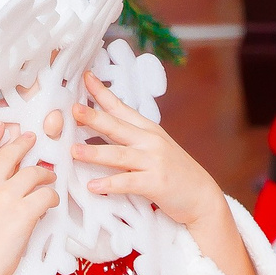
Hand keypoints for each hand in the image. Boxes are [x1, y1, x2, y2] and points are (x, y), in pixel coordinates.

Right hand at [0, 122, 56, 274]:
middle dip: (23, 143)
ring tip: (50, 177)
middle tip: (31, 138)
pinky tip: (52, 201)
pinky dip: (52, 196)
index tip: (2, 126)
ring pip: (33, 172)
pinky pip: (46, 194)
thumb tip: (4, 183)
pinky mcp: (24, 212)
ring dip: (45, 174)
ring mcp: (6, 197)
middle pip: (9, 154)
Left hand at [72, 74, 221, 225]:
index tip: (85, 78)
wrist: (202, 197)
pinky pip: (128, 182)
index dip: (102, 93)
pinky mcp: (156, 183)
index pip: (121, 108)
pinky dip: (110, 184)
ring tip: (73, 151)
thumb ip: (131, 138)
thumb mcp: (155, 148)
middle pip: (117, 126)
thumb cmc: (175, 173)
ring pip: (119, 154)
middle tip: (73, 110)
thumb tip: (102, 128)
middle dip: (94, 117)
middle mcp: (151, 141)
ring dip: (95, 153)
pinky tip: (93, 186)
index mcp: (148, 130)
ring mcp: (154, 161)